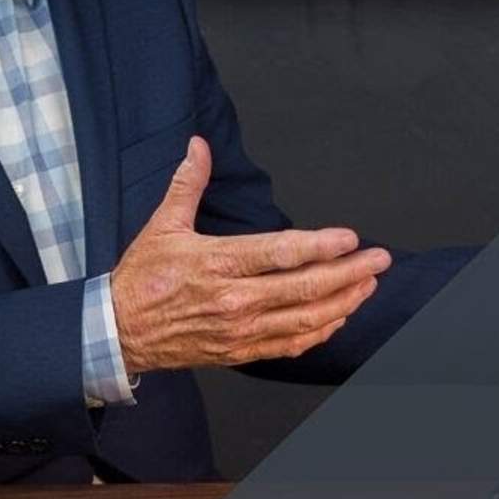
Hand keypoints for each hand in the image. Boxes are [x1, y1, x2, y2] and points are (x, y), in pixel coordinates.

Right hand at [110, 137, 391, 372]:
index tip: (350, 238)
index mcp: (217, 264)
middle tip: (380, 259)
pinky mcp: (241, 352)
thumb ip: (188, 183)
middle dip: (349, 273)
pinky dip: (320, 332)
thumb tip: (199, 145)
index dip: (321, 246)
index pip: (280, 254)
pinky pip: (290, 345)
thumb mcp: (162, 225)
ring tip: (369, 285)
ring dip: (344, 302)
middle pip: (304, 288)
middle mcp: (234, 301)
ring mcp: (240, 331)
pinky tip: (340, 316)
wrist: (118, 333)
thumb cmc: (142, 279)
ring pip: (305, 320)